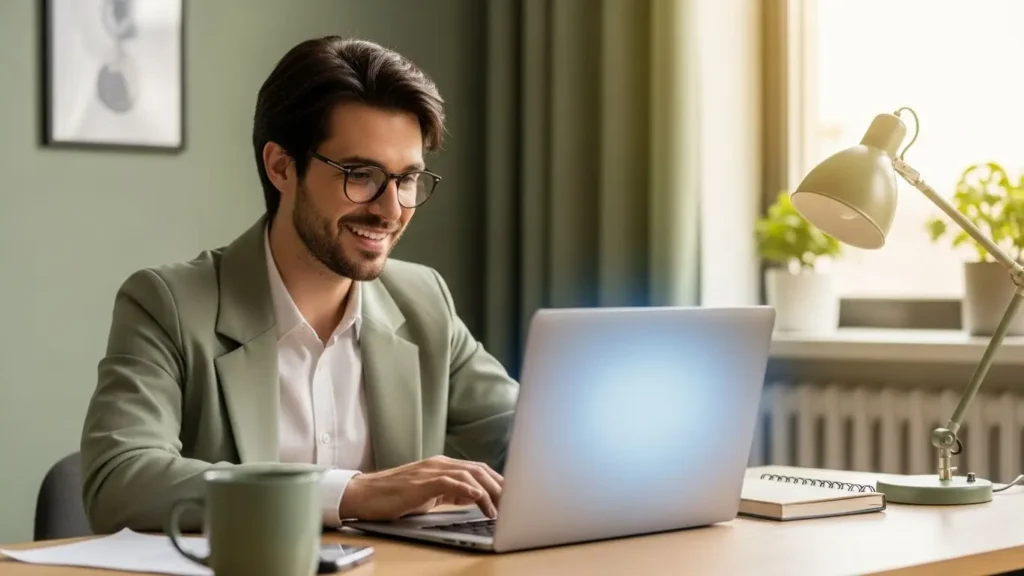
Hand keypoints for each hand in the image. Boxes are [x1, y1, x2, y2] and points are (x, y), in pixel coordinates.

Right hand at [338, 456, 502, 520]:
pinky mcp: (422, 482)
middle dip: (499, 486)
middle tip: (515, 503)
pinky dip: (468, 490)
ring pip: (469, 476)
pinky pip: (451, 483)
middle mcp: (439, 464)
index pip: (477, 470)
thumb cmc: (393, 496)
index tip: (512, 495)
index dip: (497, 481)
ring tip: (500, 509)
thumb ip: (450, 492)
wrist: (364, 494)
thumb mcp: (428, 494)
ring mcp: (431, 471)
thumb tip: (473, 498)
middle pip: (478, 470)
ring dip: (488, 492)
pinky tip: (480, 499)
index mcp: (442, 466)